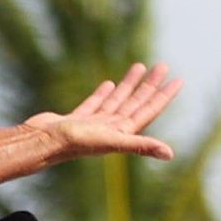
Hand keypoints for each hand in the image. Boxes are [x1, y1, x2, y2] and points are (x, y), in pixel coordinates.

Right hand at [25, 62, 181, 159]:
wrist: (42, 142)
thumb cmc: (75, 143)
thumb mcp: (112, 141)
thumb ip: (141, 145)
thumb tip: (170, 154)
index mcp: (121, 134)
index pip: (147, 112)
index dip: (163, 97)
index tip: (177, 81)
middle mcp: (109, 130)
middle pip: (135, 104)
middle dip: (149, 86)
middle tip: (163, 67)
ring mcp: (92, 126)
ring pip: (117, 102)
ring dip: (129, 86)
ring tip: (140, 67)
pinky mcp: (76, 121)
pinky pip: (95, 104)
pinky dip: (104, 94)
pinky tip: (110, 84)